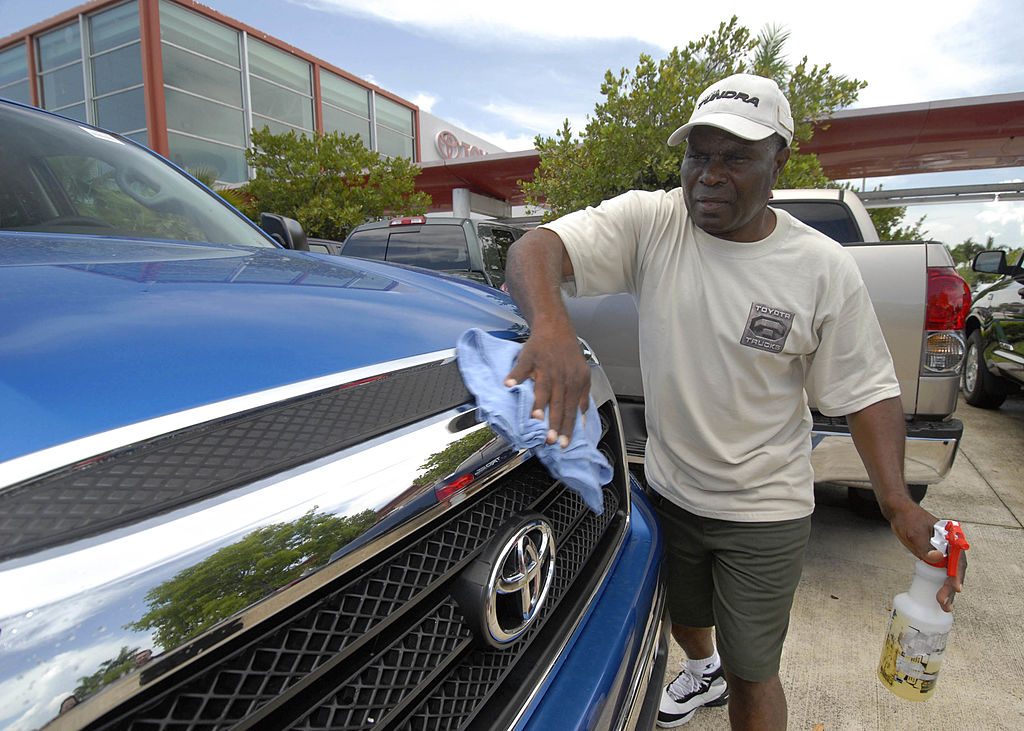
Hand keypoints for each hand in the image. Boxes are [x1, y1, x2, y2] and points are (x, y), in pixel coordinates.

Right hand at [505, 328, 589, 445]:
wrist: (555, 328)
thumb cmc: (567, 354)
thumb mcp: (582, 374)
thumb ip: (582, 397)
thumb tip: (581, 420)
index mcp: (574, 382)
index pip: (572, 409)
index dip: (567, 427)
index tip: (563, 443)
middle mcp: (561, 376)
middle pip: (558, 403)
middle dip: (554, 423)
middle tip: (550, 439)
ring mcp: (545, 366)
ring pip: (543, 388)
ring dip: (539, 403)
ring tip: (535, 418)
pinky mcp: (530, 357)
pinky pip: (522, 368)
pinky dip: (515, 376)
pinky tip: (509, 385)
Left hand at [887, 499, 965, 611]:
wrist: (899, 513)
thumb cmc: (908, 519)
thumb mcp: (914, 532)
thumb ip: (925, 545)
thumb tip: (938, 558)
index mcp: (950, 538)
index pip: (958, 560)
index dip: (958, 575)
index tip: (956, 588)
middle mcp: (950, 547)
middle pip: (955, 570)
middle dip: (951, 587)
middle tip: (943, 602)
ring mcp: (943, 554)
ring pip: (948, 574)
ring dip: (947, 590)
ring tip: (944, 606)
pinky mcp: (934, 558)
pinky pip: (940, 574)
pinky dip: (940, 585)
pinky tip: (939, 598)